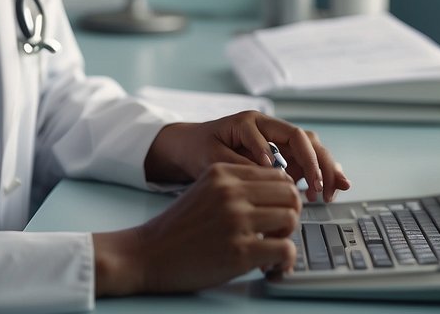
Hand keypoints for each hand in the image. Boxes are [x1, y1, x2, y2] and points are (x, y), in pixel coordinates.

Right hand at [94, 162, 299, 295]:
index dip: (283, 196)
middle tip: (278, 231)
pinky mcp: (239, 251)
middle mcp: (231, 192)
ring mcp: (236, 220)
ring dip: (287, 237)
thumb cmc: (178, 227)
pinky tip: (272, 267)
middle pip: (290, 194)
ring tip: (272, 249)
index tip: (278, 212)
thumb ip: (236, 187)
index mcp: (223, 172)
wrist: (148, 253)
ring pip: (291, 218)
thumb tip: (277, 194)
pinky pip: (286, 249)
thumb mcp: (205, 190)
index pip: (277, 175)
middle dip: (290, 213)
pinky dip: (285, 261)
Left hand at [144, 111, 351, 202]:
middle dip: (319, 162)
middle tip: (325, 188)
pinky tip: (328, 190)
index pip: (281, 135)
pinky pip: (305, 160)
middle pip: (303, 138)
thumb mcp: (212, 158)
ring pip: (310, 148)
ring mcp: (276, 139)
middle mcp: (267, 126)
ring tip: (334, 191)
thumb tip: (270, 171)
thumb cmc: (198, 149)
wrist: (189, 147)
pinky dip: (319, 173)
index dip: (298, 159)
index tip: (286, 180)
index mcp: (250, 122)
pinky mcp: (280, 154)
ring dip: (325, 168)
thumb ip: (240, 163)